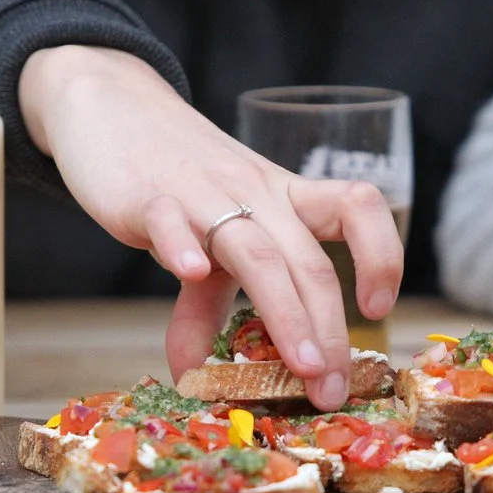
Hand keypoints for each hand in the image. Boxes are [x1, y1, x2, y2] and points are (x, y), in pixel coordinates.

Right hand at [19, 45, 403, 409]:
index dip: (381, 254)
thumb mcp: (206, 238)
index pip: (356, 208)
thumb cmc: (175, 174)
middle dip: (330, 331)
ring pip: (258, 253)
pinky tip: (190, 275)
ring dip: (287, 314)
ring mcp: (204, 194)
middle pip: (309, 261)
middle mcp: (256, 195)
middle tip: (333, 390)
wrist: (111, 103)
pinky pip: (173, 221)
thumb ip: (205, 306)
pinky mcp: (148, 195)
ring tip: (302, 366)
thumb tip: (195, 374)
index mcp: (283, 197)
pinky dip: (183, 247)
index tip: (378, 310)